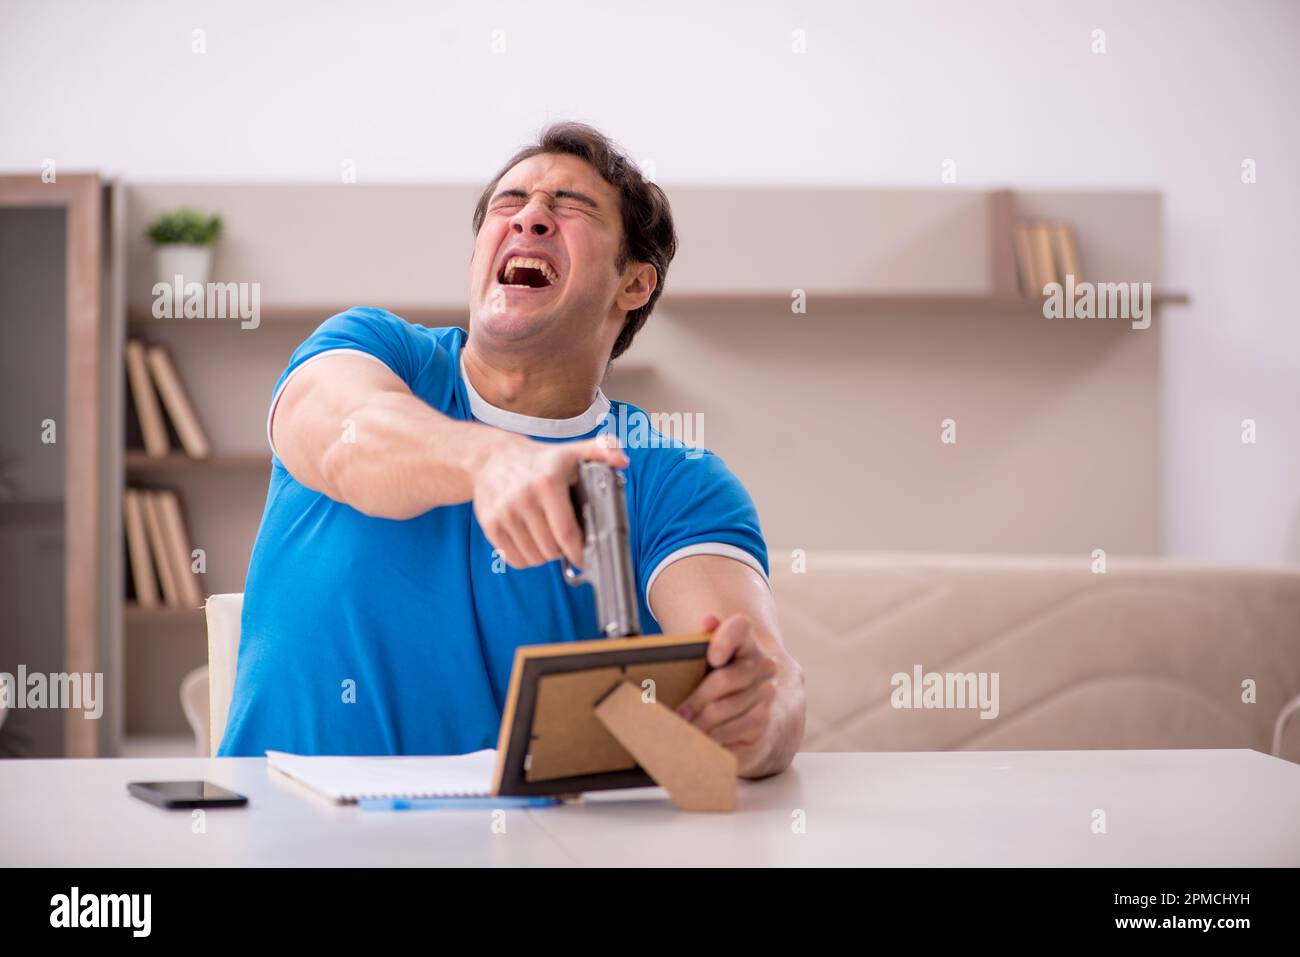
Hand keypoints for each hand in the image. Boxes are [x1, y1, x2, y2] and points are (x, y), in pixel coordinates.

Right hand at [471, 432, 627, 568]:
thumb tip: (623, 461)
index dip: (578, 552)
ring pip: (533, 558)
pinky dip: (526, 558)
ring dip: (545, 555)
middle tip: (566, 541)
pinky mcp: (489, 524)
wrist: (493, 458)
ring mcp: (504, 512)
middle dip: (563, 551)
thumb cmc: (541, 460)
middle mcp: (523, 498)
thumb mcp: (572, 452)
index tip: (585, 559)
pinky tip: (531, 543)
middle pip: (550, 549)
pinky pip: (514, 559)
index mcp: (548, 482)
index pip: (566, 533)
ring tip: (548, 540)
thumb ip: (603, 451)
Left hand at [677, 613, 779, 775]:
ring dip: (701, 724)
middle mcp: (763, 669)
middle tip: (677, 713)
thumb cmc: (722, 682)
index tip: (712, 656)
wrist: (756, 712)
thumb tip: (708, 619)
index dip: (726, 639)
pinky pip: (734, 737)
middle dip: (698, 699)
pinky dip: (713, 742)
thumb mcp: (711, 661)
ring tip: (682, 730)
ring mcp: (766, 700)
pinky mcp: (764, 729)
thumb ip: (705, 639)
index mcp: (746, 644)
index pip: (740, 628)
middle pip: (726, 680)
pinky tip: (699, 743)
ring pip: (728, 712)